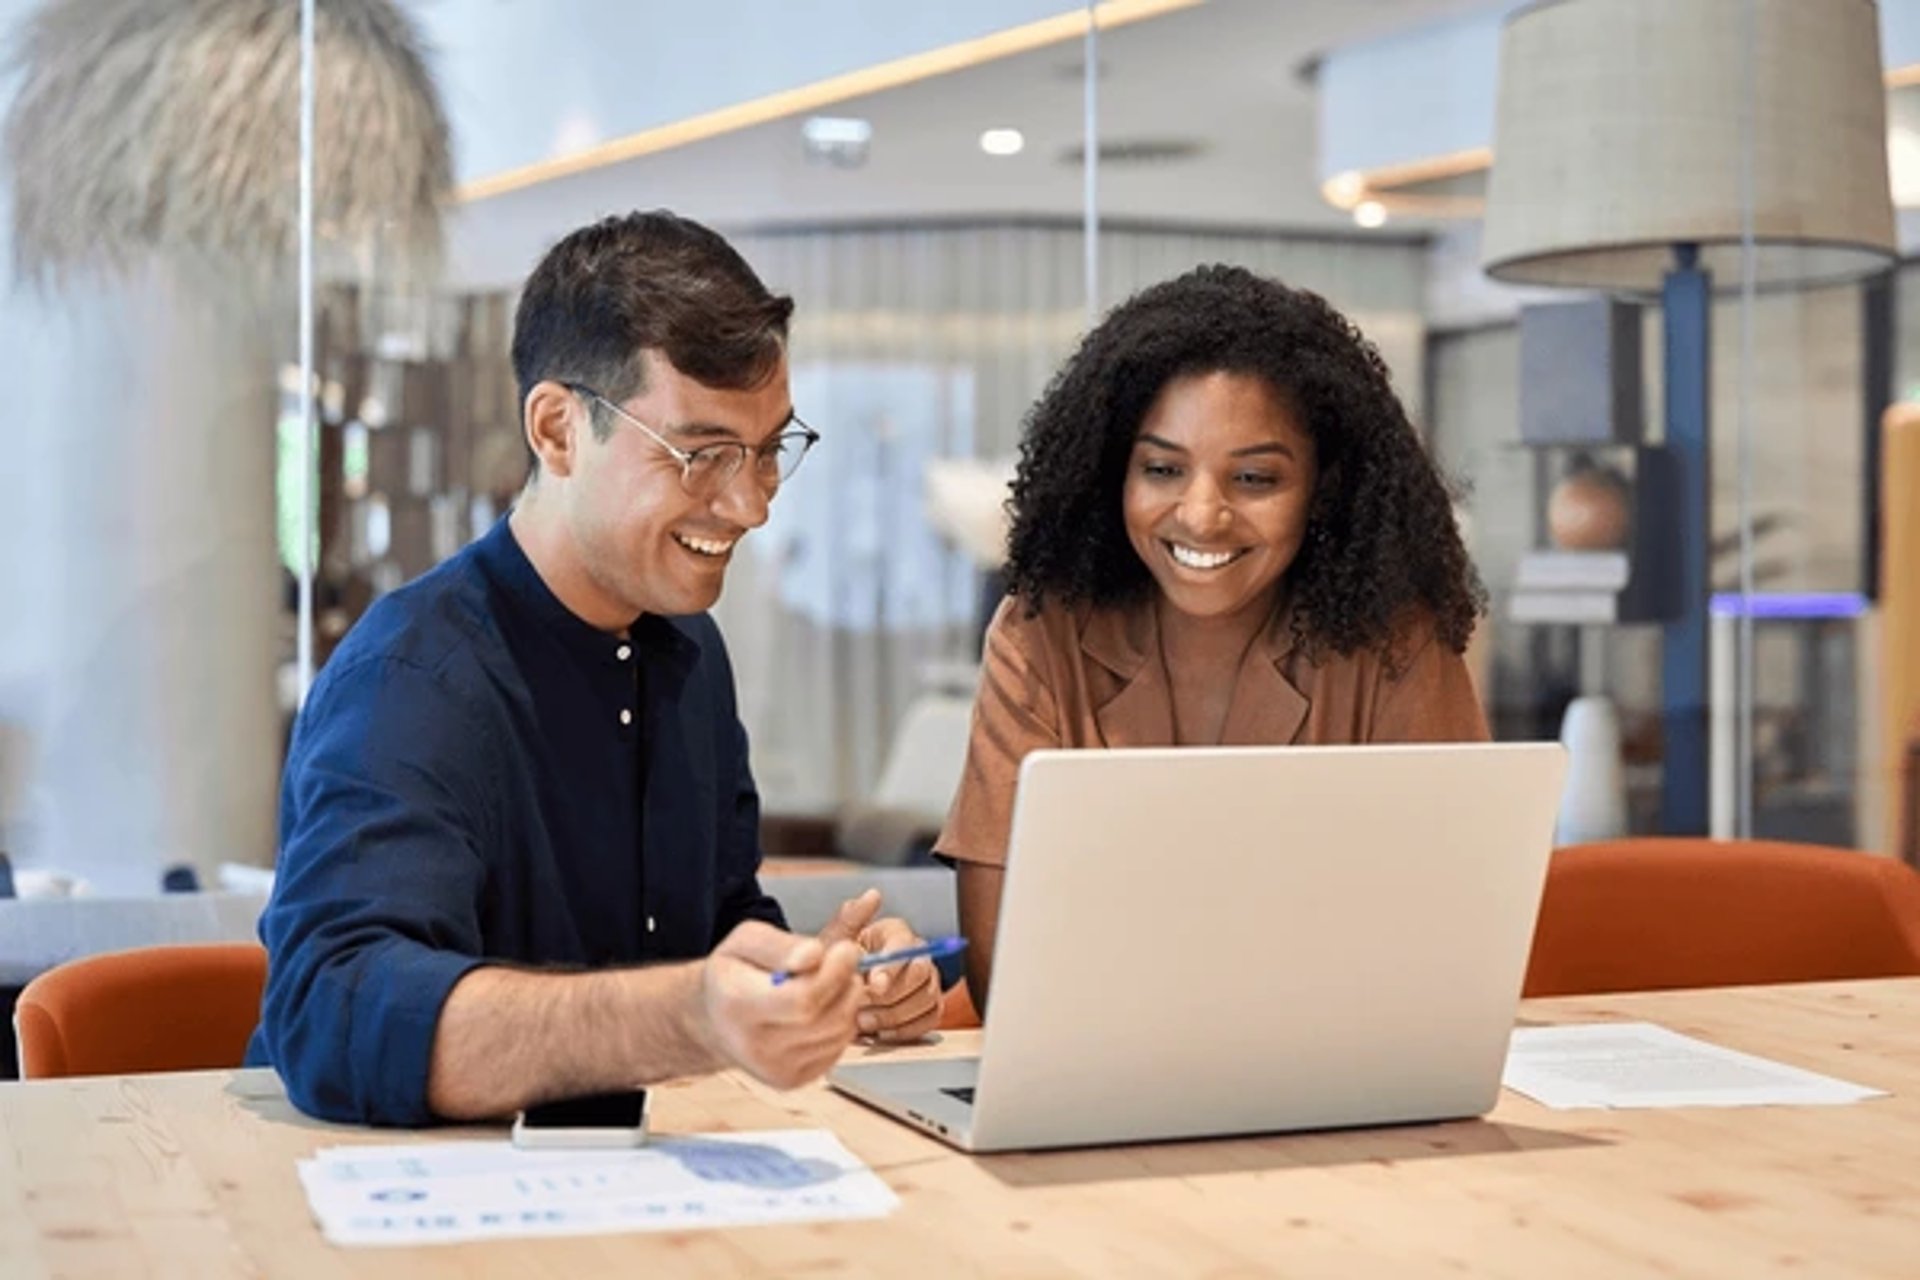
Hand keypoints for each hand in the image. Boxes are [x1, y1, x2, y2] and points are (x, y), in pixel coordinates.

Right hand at [696, 921, 862, 1089]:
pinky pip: (836, 1048)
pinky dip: (839, 1024)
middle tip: (840, 961)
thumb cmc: (732, 975)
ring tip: (827, 982)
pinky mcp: (790, 1080)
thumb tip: (814, 954)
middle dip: (846, 983)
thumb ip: (780, 945)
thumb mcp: (745, 941)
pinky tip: (819, 1009)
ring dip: (846, 1002)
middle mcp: (754, 1045)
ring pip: (839, 1032)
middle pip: (829, 1018)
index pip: (803, 999)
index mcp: (737, 1003)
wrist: (713, 1021)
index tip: (845, 949)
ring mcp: (773, 1069)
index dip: (834, 973)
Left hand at [821, 890, 941, 1043]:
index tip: (873, 983)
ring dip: (894, 1015)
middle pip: (922, 972)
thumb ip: (850, 919)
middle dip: (892, 994)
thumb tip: (873, 895)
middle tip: (863, 1006)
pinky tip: (881, 1031)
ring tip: (864, 1020)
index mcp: (895, 933)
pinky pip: (929, 1020)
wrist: (837, 992)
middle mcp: (917, 954)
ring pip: (926, 998)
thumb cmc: (837, 965)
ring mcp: (926, 982)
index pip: (904, 944)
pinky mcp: (929, 1007)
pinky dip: (904, 1030)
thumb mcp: (835, 940)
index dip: (891, 966)